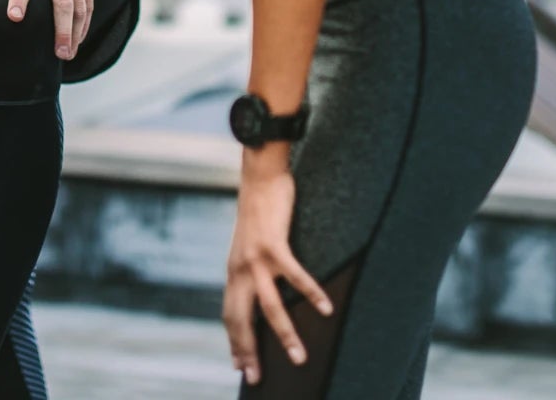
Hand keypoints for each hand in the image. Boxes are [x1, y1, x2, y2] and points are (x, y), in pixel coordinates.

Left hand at [223, 153, 332, 386]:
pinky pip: (295, 277)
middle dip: (248, 351)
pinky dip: (311, 294)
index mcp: (233, 272)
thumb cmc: (259, 211)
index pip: (230, 316)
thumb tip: (258, 288)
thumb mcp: (248, 245)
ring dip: (285, 334)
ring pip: (269, 308)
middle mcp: (240, 270)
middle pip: (241, 320)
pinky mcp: (274, 245)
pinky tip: (326, 309)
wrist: (258, 178)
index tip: (239, 366)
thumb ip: (250, 269)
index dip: (234, 342)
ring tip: (299, 357)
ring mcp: (255, 259)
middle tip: (256, 378)